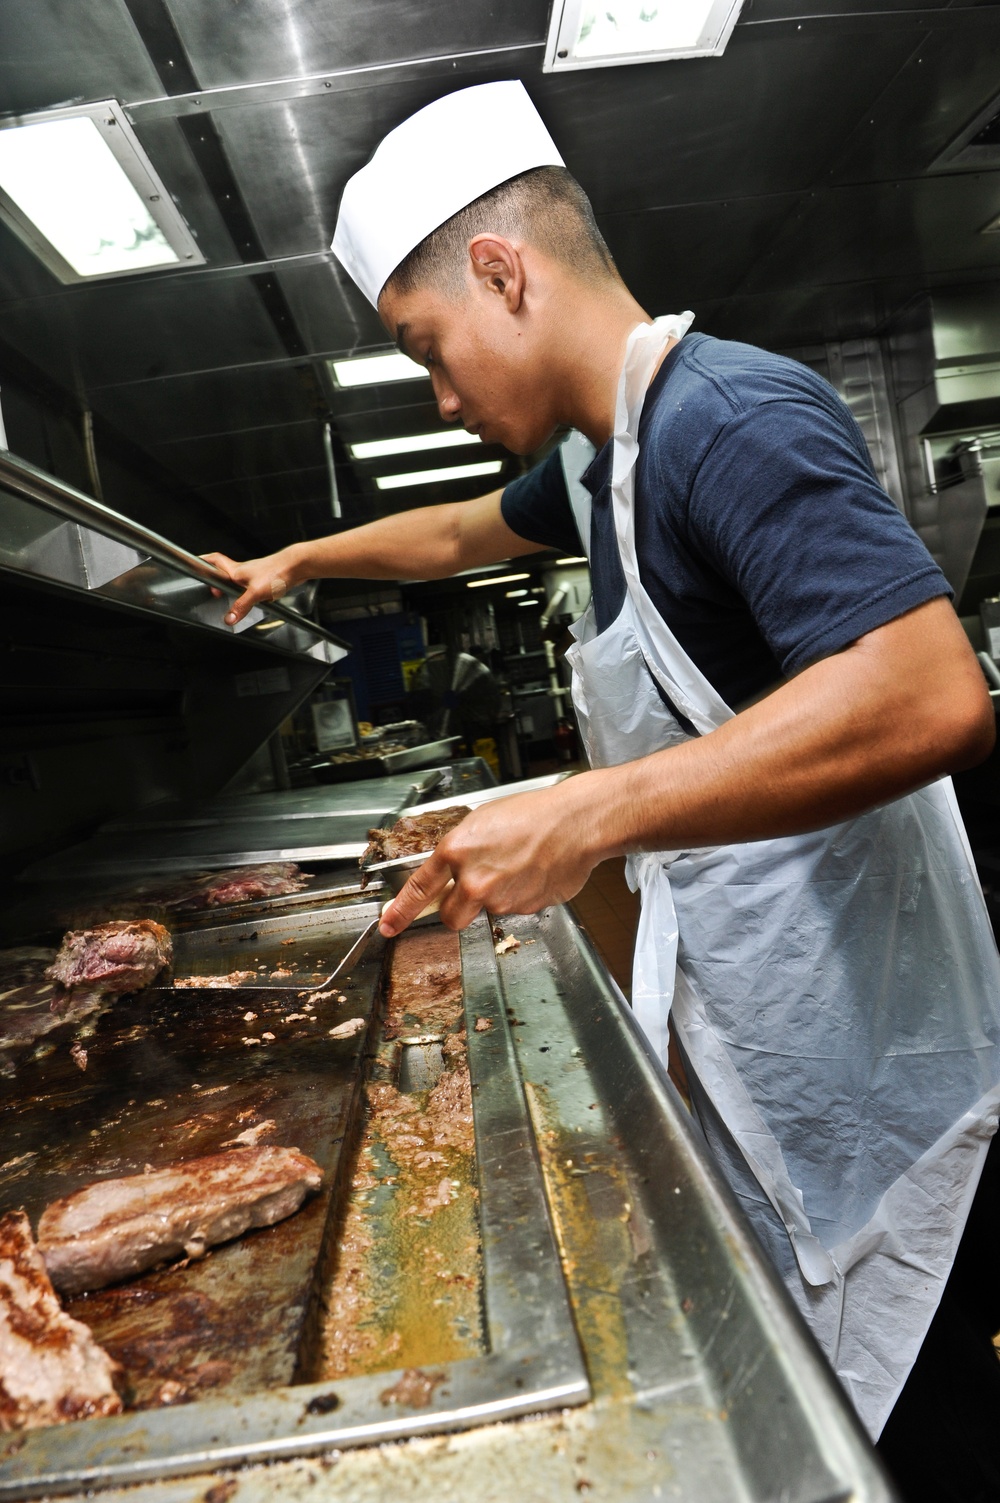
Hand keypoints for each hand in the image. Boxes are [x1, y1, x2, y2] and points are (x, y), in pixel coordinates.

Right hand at [201, 546, 303, 625]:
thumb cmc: (277, 571)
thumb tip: (229, 618)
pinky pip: (251, 588)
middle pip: (224, 573)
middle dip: (217, 583)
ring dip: (233, 590)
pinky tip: (254, 602)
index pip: (214, 560)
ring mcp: (254, 575)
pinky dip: (248, 595)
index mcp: (236, 569)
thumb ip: (241, 606)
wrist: (297, 565)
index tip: (194, 563)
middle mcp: (243, 571)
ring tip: (232, 601)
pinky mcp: (265, 579)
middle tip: (214, 593)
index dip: (203, 561)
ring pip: (238, 582)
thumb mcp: (256, 592)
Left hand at [378, 778, 607, 935]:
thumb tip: (453, 870)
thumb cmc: (533, 813)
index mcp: (457, 851)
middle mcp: (475, 880)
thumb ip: (461, 850)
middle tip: (472, 891)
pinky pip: (516, 908)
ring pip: (488, 910)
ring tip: (518, 865)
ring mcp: (501, 899)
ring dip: (496, 896)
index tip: (389, 925)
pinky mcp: (526, 909)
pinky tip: (533, 872)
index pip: (420, 889)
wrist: (576, 822)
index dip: (400, 911)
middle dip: (458, 910)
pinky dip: (521, 895)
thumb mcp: (482, 821)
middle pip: (452, 917)